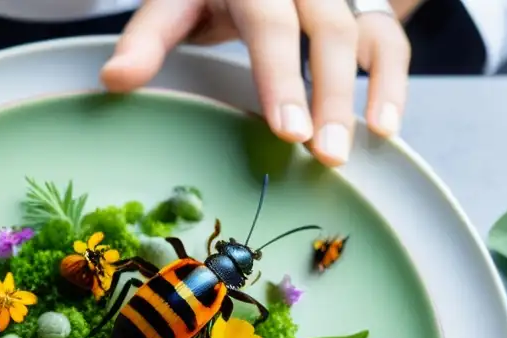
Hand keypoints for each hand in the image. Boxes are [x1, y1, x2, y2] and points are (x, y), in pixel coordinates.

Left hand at [100, 0, 411, 166]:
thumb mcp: (173, 4)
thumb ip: (147, 39)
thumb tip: (114, 81)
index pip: (270, 22)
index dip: (280, 76)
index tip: (287, 130)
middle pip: (326, 30)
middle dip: (329, 95)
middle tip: (325, 154)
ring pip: (364, 35)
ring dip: (366, 93)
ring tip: (362, 147)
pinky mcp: (362, 8)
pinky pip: (390, 40)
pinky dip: (392, 83)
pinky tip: (386, 129)